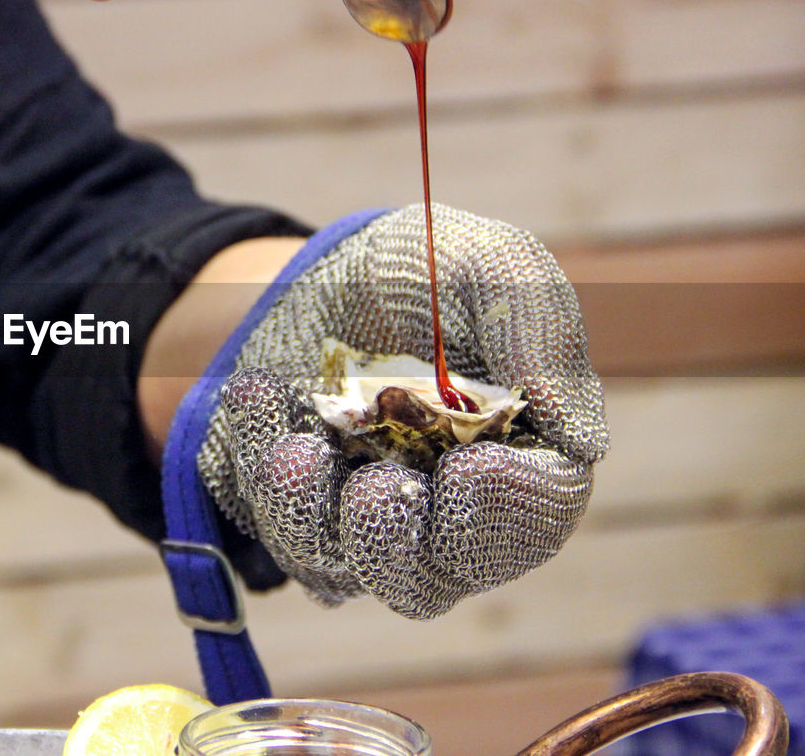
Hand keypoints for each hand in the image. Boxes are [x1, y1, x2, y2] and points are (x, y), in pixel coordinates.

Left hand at [197, 204, 609, 617]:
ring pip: (343, 567)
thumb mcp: (485, 264)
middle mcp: (443, 511)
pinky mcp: (298, 514)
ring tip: (295, 446)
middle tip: (375, 486)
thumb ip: (538, 329)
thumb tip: (584, 440)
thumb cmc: (422, 274)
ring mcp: (364, 523)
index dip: (508, 508)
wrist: (319, 272)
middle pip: (432, 578)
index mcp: (519, 460)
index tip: (472, 465)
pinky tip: (257, 393)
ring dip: (312, 513)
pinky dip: (259, 467)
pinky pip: (273, 527)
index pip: (534, 520)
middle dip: (397, 542)